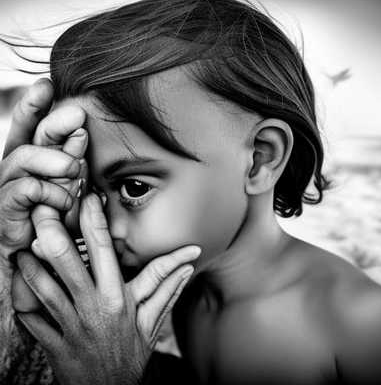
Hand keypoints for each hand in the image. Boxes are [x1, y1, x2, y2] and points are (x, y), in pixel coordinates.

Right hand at [0, 78, 87, 310]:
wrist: (34, 274)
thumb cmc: (56, 229)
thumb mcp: (69, 193)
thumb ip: (72, 166)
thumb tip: (83, 133)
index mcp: (30, 165)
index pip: (29, 129)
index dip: (35, 106)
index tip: (49, 84)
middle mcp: (14, 172)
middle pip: (27, 137)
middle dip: (49, 123)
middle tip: (75, 114)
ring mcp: (6, 192)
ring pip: (22, 159)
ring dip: (51, 160)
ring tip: (73, 168)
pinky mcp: (4, 216)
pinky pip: (22, 192)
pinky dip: (44, 193)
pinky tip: (61, 200)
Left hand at [16, 193, 200, 384]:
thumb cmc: (131, 355)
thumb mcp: (152, 322)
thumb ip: (168, 289)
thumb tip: (189, 263)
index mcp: (118, 298)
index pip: (105, 251)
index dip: (95, 221)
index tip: (88, 198)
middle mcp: (92, 306)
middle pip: (67, 263)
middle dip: (52, 232)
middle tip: (42, 207)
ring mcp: (69, 325)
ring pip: (42, 287)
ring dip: (30, 263)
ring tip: (23, 243)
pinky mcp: (52, 342)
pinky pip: (29, 318)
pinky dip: (21, 299)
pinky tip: (18, 280)